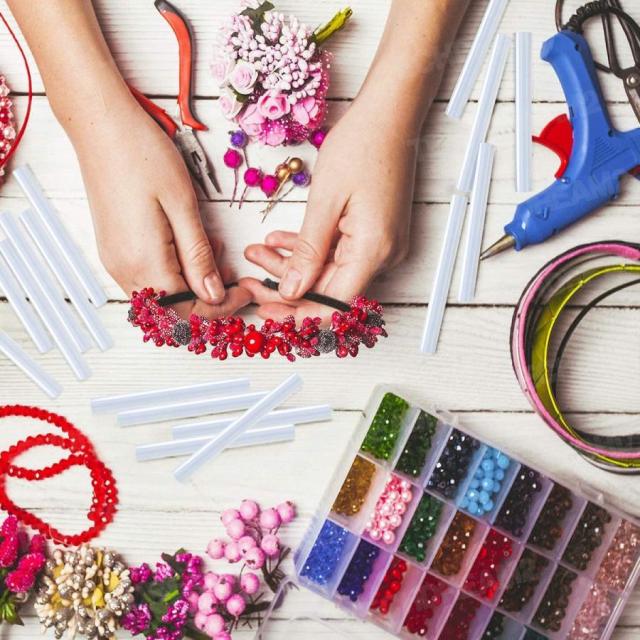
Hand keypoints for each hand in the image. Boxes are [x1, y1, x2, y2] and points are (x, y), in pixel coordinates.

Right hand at [72, 99, 251, 317]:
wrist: (100, 125)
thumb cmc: (143, 155)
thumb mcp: (183, 206)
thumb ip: (198, 257)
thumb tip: (213, 294)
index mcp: (144, 262)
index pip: (187, 311)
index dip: (220, 308)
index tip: (244, 291)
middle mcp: (124, 270)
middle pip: (173, 311)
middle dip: (208, 298)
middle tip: (232, 271)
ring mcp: (115, 261)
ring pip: (161, 296)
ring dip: (192, 284)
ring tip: (211, 248)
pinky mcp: (114, 249)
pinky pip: (149, 278)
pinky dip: (175, 272)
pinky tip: (188, 242)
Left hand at [240, 98, 414, 321]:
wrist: (391, 114)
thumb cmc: (361, 146)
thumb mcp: (324, 201)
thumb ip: (307, 252)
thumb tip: (291, 291)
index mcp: (373, 250)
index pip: (334, 304)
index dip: (297, 313)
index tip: (264, 311)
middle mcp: (384, 256)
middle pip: (330, 290)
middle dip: (286, 286)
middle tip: (250, 281)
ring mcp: (383, 246)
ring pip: (330, 272)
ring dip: (293, 265)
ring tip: (256, 250)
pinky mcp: (376, 234)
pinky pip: (339, 253)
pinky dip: (310, 250)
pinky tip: (278, 240)